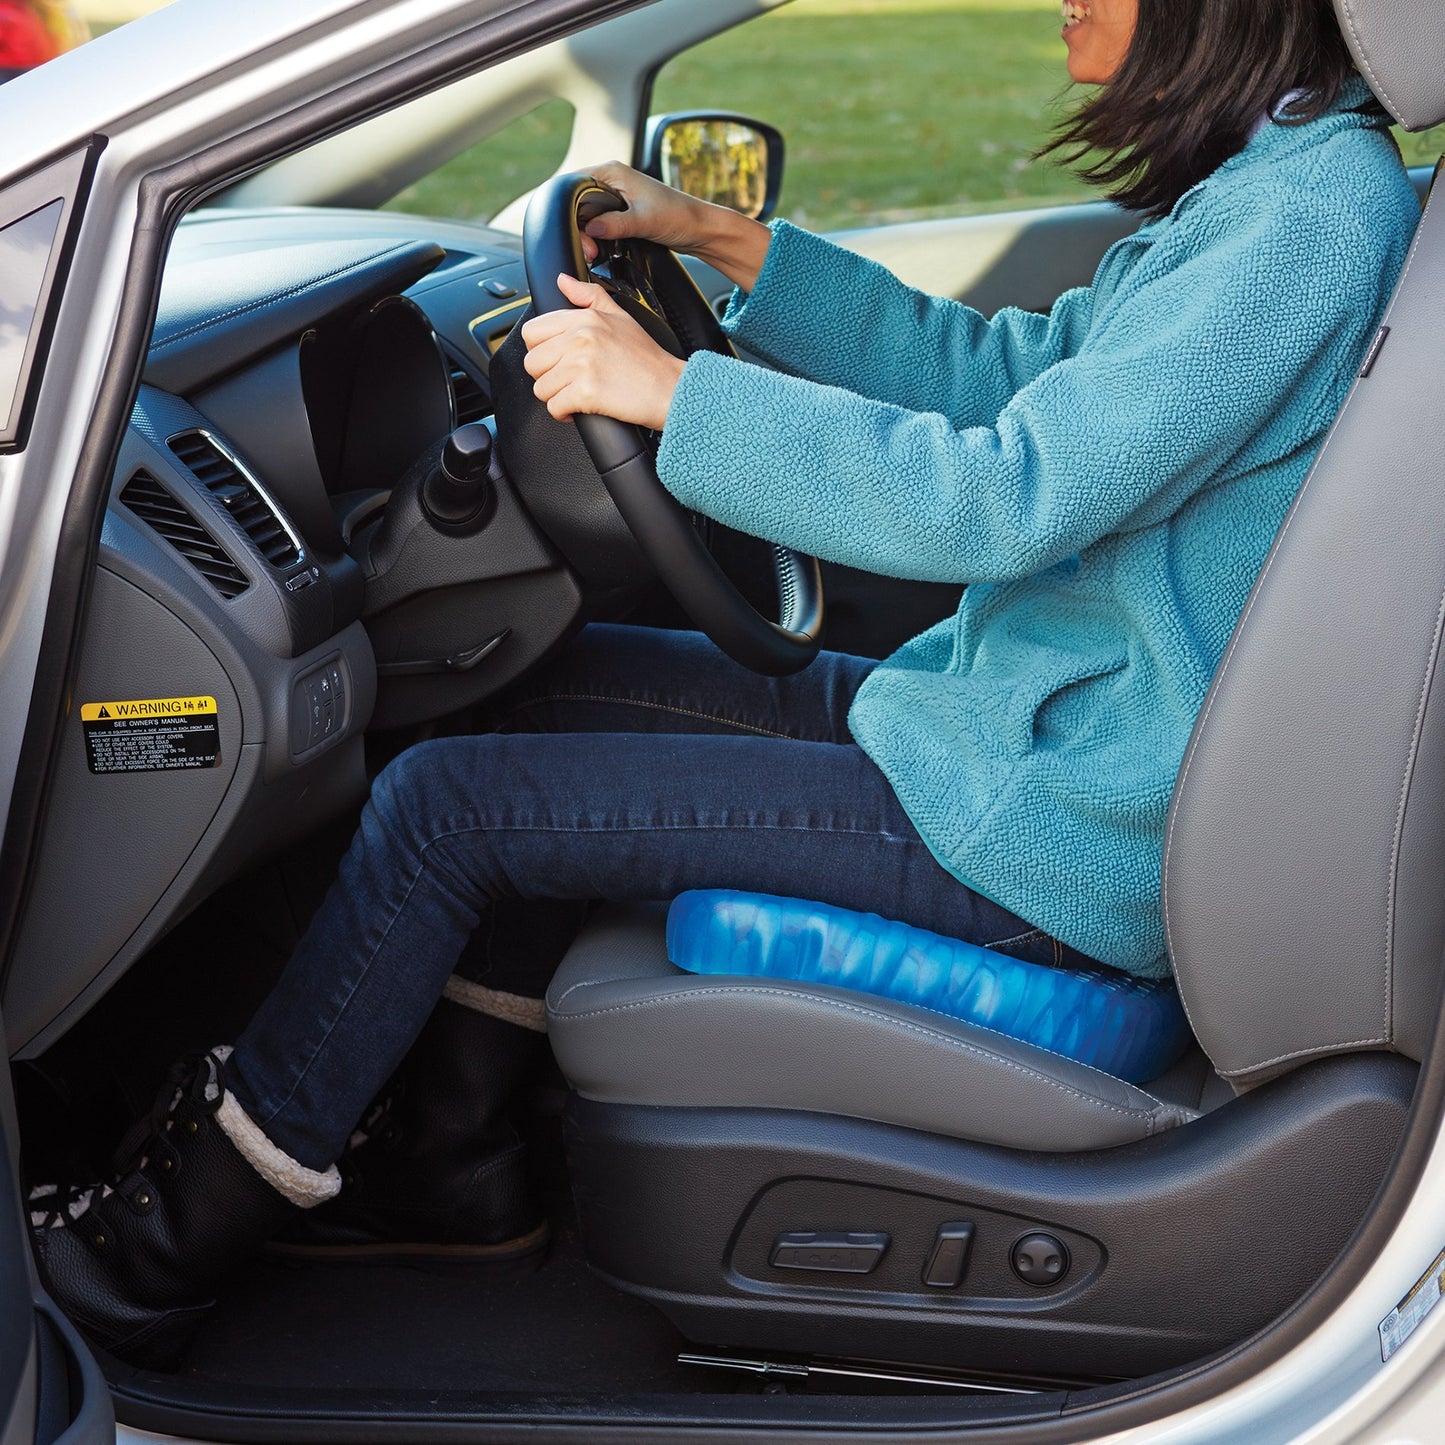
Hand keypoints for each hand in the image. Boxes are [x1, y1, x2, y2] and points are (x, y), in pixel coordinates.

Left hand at [521, 272, 685, 429]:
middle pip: (532, 363)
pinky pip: (554, 407)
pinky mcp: (585, 392)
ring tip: (577, 395)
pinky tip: (580, 409)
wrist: (671, 389)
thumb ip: (589, 295)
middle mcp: (579, 338)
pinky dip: (564, 414)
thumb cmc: (648, 359)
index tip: (558, 360)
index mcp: (584, 318)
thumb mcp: (621, 316)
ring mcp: (581, 365)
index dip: (541, 350)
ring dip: (556, 397)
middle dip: (547, 377)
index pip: (532, 332)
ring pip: (541, 388)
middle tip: (569, 381)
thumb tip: (563, 281)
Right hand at [582, 160, 772, 292]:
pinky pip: (599, 222)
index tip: (580, 235)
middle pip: (577, 202)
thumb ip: (614, 224)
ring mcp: (616, 195)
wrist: (699, 228)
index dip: (569, 211)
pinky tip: (600, 249)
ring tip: (595, 252)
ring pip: (587, 214)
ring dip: (587, 235)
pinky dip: (596, 236)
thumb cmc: (678, 217)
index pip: (573, 185)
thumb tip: (589, 230)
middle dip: (578, 228)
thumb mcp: (643, 221)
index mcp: (612, 172)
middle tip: (590, 250)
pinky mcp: (621, 211)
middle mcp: (611, 180)